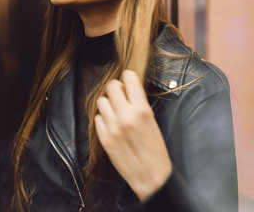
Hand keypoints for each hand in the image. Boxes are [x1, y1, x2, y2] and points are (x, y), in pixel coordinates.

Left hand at [95, 70, 171, 200]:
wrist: (151, 177)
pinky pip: (97, 118)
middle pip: (111, 87)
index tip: (127, 79)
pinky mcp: (104, 138)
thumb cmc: (156, 150)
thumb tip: (128, 90)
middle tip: (120, 94)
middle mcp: (125, 116)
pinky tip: (111, 124)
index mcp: (142, 110)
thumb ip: (139, 105)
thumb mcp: (152, 121)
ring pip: (101, 101)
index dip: (128, 77)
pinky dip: (103, 119)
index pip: (129, 79)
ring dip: (108, 103)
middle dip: (116, 88)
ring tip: (115, 111)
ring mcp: (112, 127)